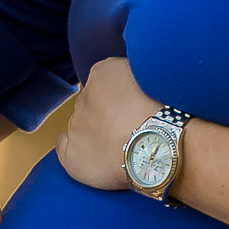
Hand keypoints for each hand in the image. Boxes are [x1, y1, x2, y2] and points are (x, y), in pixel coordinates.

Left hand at [55, 55, 155, 191]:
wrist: (158, 145)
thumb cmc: (164, 112)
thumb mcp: (155, 76)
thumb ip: (136, 76)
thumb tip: (135, 83)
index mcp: (104, 73)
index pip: (106, 81)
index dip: (121, 96)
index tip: (133, 106)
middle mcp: (85, 96)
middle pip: (93, 104)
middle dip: (108, 114)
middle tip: (130, 128)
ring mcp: (76, 125)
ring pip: (82, 126)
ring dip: (96, 134)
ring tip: (121, 146)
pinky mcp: (71, 153)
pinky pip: (64, 148)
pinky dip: (75, 151)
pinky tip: (93, 155)